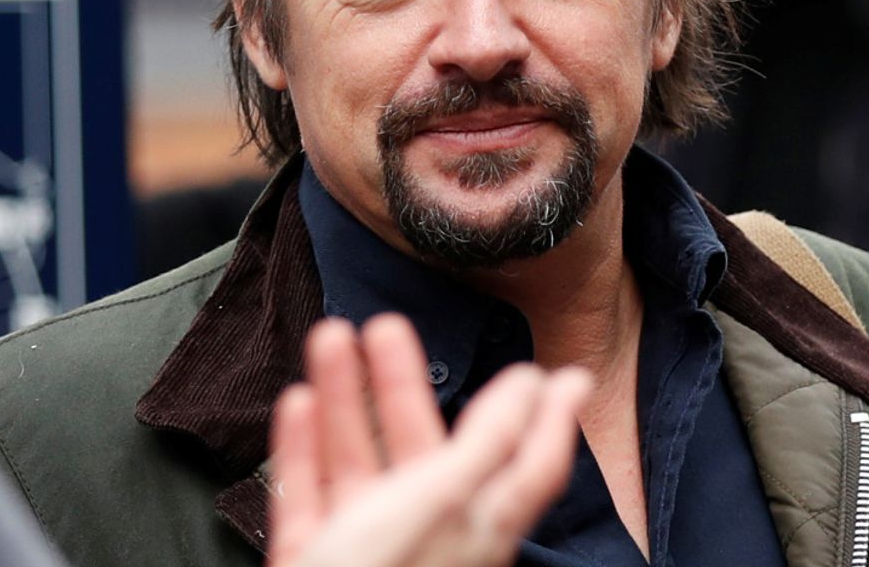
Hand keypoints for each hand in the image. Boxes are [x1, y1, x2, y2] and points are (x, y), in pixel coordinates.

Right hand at [266, 314, 589, 566]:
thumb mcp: (446, 500)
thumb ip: (489, 442)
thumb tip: (535, 387)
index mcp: (478, 526)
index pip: (531, 466)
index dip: (551, 420)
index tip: (568, 375)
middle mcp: (429, 536)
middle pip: (427, 448)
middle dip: (404, 382)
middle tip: (388, 325)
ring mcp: (368, 549)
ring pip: (360, 462)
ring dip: (347, 399)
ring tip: (332, 339)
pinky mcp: (316, 560)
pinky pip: (312, 496)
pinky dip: (304, 449)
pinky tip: (300, 404)